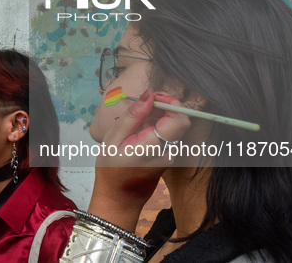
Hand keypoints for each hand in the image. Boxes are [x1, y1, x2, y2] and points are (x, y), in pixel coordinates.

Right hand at [88, 89, 190, 231]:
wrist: (118, 198)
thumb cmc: (111, 169)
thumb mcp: (113, 138)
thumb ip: (133, 116)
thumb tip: (149, 93)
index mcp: (155, 145)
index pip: (181, 118)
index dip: (171, 103)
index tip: (153, 99)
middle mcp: (169, 151)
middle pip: (179, 120)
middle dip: (163, 107)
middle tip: (141, 106)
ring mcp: (171, 155)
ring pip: (173, 126)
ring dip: (158, 117)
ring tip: (136, 122)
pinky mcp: (169, 156)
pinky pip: (168, 135)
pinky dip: (156, 127)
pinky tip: (139, 132)